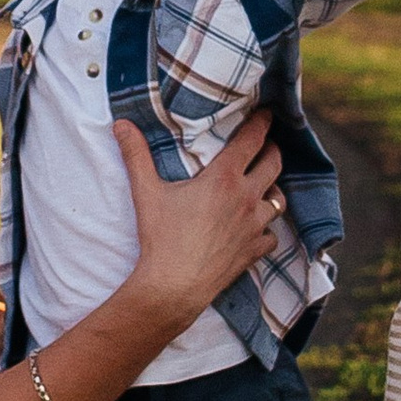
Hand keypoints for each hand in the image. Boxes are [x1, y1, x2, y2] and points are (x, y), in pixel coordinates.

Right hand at [116, 109, 286, 318]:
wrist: (174, 287)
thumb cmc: (161, 238)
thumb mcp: (146, 192)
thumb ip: (136, 155)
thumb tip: (121, 125)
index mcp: (224, 178)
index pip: (252, 140)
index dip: (261, 123)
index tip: (266, 113)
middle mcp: (246, 198)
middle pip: (274, 164)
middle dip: (272, 150)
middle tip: (266, 145)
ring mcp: (254, 226)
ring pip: (278, 200)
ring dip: (273, 189)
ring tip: (265, 184)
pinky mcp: (254, 251)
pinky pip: (272, 235)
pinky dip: (268, 228)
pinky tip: (258, 228)